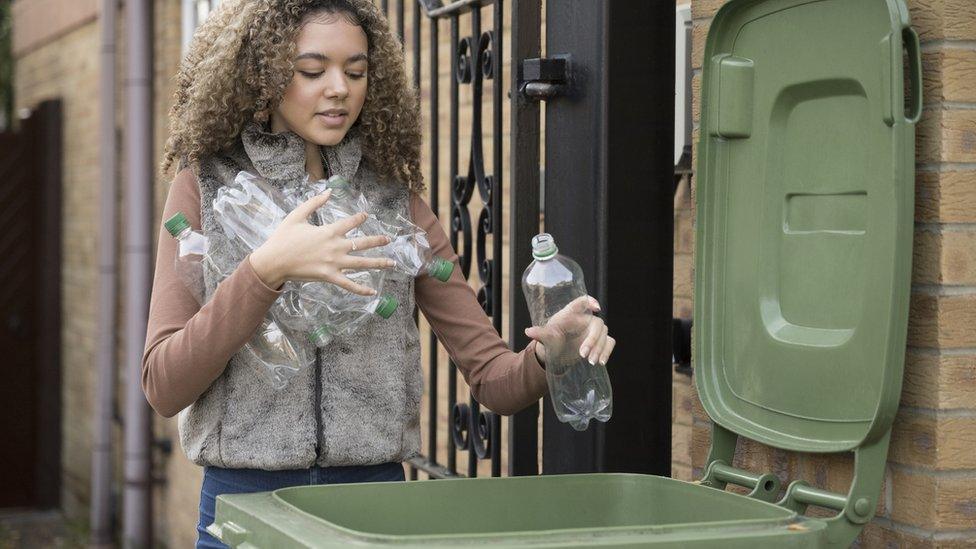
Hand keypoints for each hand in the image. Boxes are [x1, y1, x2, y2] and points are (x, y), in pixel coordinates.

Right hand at [249, 189, 393, 293]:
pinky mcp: (329, 276)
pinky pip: (349, 284)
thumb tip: (329, 191)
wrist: (274, 261)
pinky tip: (373, 292)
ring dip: (379, 263)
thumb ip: (314, 203)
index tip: (366, 216)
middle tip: (388, 239)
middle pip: (363, 243)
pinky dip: (361, 289)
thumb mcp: (297, 216)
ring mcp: (334, 263)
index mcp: (328, 231)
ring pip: (362, 264)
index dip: (360, 218)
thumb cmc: (283, 238)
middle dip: (378, 240)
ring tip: (392, 263)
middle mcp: (335, 246)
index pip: (350, 222)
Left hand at [524, 296, 614, 367]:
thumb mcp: (545, 337)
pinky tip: (601, 362)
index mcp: (571, 313)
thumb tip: (528, 331)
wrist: (556, 354)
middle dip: (593, 340)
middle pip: (597, 324)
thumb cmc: (551, 340)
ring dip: (600, 348)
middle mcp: (585, 320)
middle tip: (583, 355)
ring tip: (591, 361)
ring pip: (604, 334)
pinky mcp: (599, 342)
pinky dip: (606, 352)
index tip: (597, 308)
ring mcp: (593, 331)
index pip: (582, 302)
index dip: (591, 301)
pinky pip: (609, 343)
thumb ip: (539, 333)